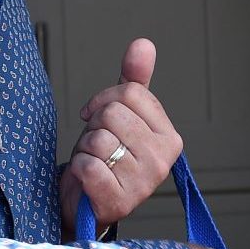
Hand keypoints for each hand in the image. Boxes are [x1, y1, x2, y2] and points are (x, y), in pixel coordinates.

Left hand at [60, 38, 182, 229]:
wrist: (88, 204)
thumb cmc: (106, 158)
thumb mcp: (121, 117)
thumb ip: (134, 80)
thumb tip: (143, 43)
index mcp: (170, 138)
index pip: (131, 93)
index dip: (104, 99)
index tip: (97, 117)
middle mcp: (163, 160)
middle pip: (112, 113)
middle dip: (93, 126)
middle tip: (98, 147)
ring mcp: (143, 183)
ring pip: (97, 138)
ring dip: (84, 149)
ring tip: (94, 163)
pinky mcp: (118, 200)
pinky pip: (87, 164)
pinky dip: (79, 169)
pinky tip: (88, 180)